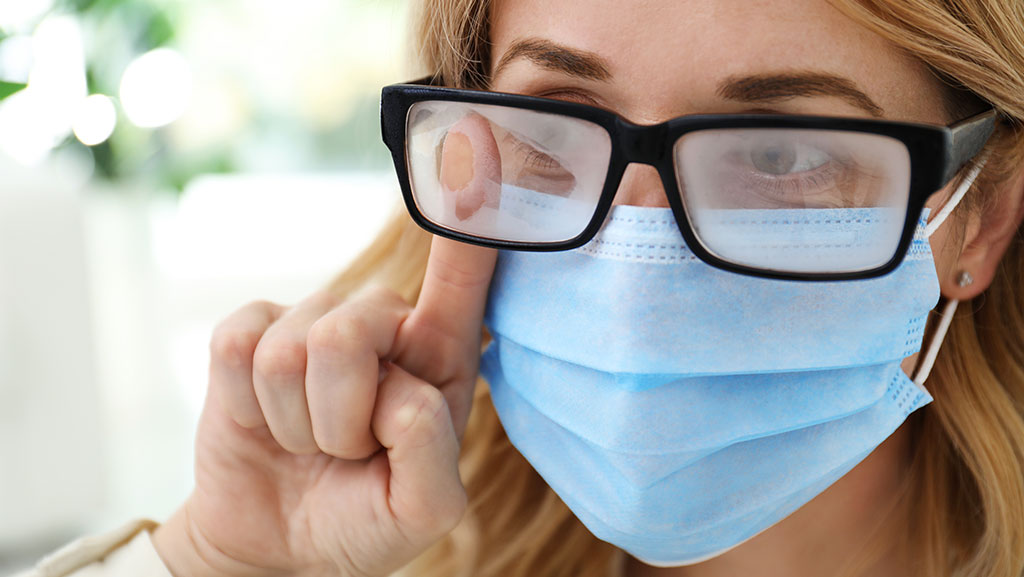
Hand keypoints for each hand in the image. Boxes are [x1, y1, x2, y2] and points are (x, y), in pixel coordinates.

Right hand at [152, 236, 496, 576]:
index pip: (460, 282)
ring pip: (290, 352)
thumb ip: (430, 451)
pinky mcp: (250, 332)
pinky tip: (265, 422)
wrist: (277, 542)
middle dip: (340, 419)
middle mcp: (383, 326)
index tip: (477, 145)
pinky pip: (237, 349)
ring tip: (311, 444)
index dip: (465, 226)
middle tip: (345, 452)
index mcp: (439, 360)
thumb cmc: (363, 518)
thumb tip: (399, 386)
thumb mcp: (420, 509)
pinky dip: (248, 409)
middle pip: (350, 329)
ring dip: (296, 426)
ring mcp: (312, 322)